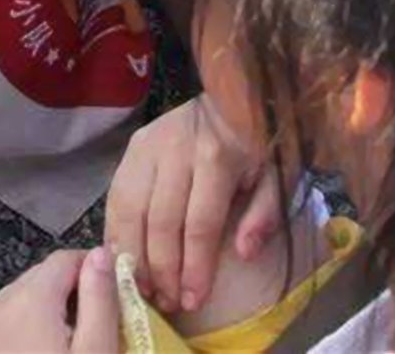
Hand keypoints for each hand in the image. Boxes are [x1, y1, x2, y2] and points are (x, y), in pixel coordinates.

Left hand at [0, 247, 119, 353]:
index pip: (65, 259)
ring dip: (43, 311)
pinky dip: (16, 329)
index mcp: (29, 299)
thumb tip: (101, 253)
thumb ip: (100, 301)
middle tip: (96, 326)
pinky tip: (34, 351)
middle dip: (69, 292)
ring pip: (17, 301)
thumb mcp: (96, 352)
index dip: (94, 270)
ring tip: (67, 344)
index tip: (115, 296)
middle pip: (40, 279)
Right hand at [104, 96, 280, 315]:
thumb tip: (243, 253)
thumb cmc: (259, 142)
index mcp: (216, 157)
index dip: (194, 266)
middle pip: (160, 221)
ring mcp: (148, 145)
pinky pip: (116, 195)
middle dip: (161, 268)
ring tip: (141, 287)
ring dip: (132, 253)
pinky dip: (116, 230)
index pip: (199, 223)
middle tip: (165, 302)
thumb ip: (264, 215)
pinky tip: (124, 257)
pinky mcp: (132, 145)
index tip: (193, 301)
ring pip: (129, 208)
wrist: (234, 92)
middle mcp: (176, 149)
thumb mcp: (278, 175)